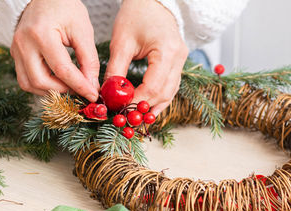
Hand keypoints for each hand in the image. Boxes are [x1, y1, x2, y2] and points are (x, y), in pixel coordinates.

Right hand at [11, 0, 99, 101]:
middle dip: (64, 91)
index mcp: (41, 34)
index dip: (80, 86)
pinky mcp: (16, 55)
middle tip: (82, 90)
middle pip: (41, 81)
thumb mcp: (83, 30)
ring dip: (52, 92)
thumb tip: (92, 85)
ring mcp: (16, 50)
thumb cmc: (64, 8)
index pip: (62, 69)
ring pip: (30, 85)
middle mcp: (23, 44)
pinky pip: (26, 80)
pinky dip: (43, 86)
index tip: (93, 95)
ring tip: (71, 87)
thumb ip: (89, 59)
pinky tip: (58, 82)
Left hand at [105, 0, 187, 115]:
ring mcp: (181, 61)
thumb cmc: (135, 16)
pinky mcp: (178, 63)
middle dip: (145, 107)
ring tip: (139, 119)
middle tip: (128, 118)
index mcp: (167, 50)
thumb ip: (115, 71)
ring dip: (154, 106)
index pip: (153, 85)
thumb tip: (108, 95)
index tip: (121, 109)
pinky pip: (171, 86)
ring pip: (170, 92)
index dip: (137, 101)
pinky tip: (149, 108)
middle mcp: (179, 58)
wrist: (152, 2)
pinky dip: (159, 98)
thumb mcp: (121, 43)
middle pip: (164, 93)